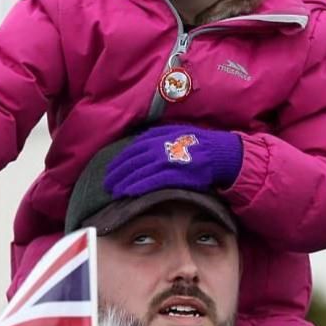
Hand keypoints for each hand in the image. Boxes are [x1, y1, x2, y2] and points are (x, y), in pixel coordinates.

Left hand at [104, 124, 242, 196]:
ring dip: (123, 183)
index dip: (118, 162)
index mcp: (156, 136)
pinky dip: (137, 187)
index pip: (130, 150)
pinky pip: (150, 181)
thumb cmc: (197, 144)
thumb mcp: (174, 132)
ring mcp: (165, 160)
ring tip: (114, 192)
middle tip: (107, 185)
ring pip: (137, 172)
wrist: (218, 153)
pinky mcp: (173, 173)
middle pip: (130, 162)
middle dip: (116, 174)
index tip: (110, 171)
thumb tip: (139, 143)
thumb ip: (156, 136)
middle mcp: (157, 147)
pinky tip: (128, 193)